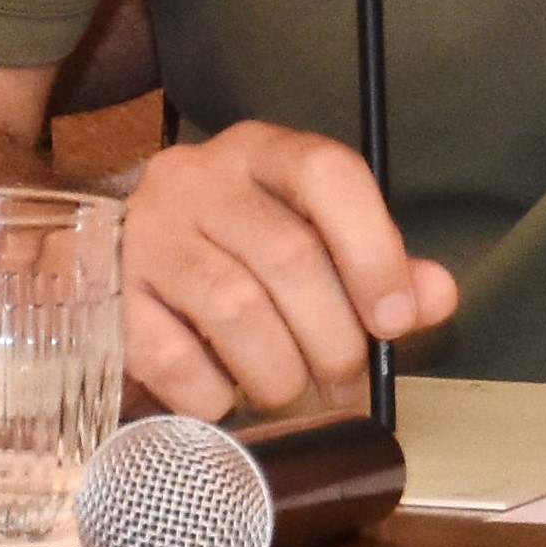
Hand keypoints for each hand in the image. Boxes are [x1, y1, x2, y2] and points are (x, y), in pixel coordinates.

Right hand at [121, 120, 456, 417]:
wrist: (118, 260)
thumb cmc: (236, 255)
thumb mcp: (311, 241)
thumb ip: (380, 268)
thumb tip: (436, 296)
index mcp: (259, 153)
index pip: (326, 173)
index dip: (373, 250)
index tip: (394, 321)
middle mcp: (196, 178)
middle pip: (288, 256)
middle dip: (334, 340)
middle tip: (344, 383)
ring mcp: (145, 233)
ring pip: (234, 309)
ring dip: (278, 373)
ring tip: (284, 390)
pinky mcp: (110, 294)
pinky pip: (173, 357)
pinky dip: (213, 393)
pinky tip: (222, 391)